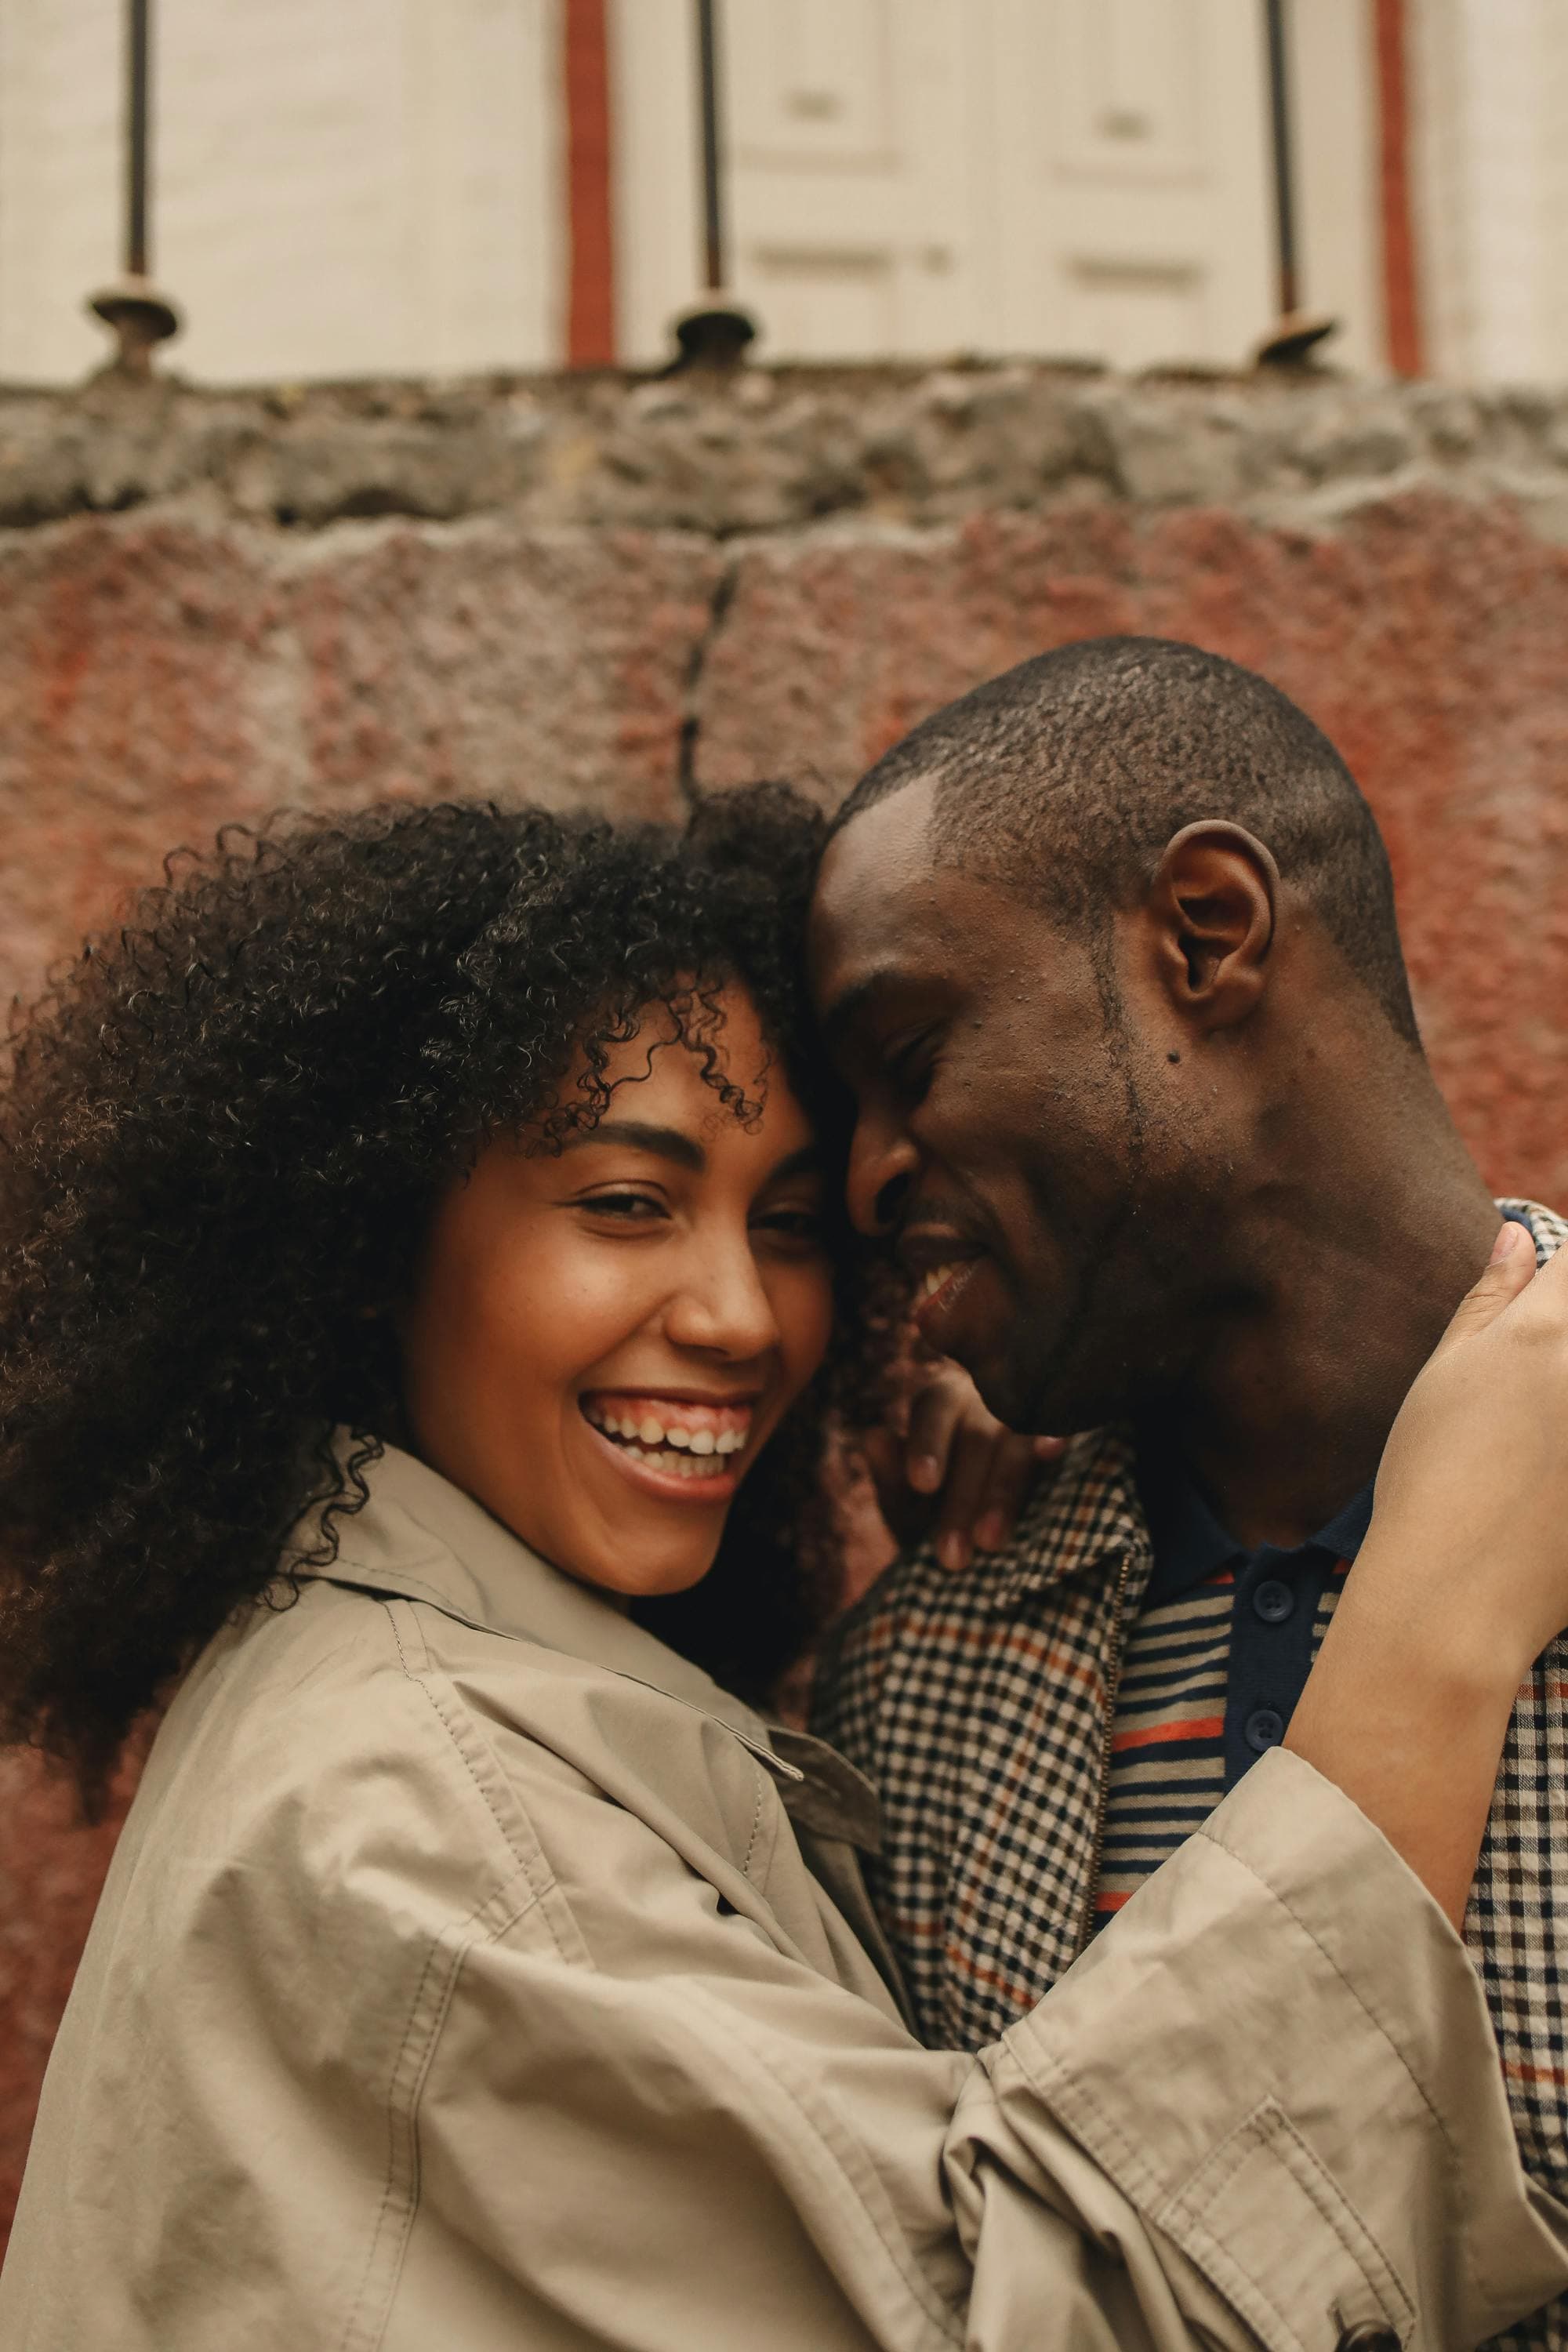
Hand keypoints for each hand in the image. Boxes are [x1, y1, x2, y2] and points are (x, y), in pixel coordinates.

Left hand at [863, 1362, 1064, 1572]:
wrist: (986, 1526)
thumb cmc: (939, 1505)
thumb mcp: (908, 1499)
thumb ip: (891, 1474)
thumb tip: (872, 1436)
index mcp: (942, 1402)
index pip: (933, 1413)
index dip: (928, 1446)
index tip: (922, 1483)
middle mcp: (986, 1399)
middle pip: (976, 1438)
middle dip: (962, 1498)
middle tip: (951, 1556)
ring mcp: (1027, 1414)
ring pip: (1015, 1445)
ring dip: (1002, 1493)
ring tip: (989, 1542)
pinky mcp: (1059, 1433)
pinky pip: (1059, 1432)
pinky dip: (1052, 1438)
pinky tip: (1052, 1450)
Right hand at [1288, 1219, 1566, 1924]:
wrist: (1455, 1597)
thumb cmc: (1432, 1480)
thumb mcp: (1447, 1378)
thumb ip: (1489, 1301)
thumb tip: (1516, 1236)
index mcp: (1550, 1330)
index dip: (1565, 1277)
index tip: (1550, 1302)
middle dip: (1560, 1345)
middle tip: (1528, 1411)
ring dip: (1559, 1412)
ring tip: (1534, 1450)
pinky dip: (1567, 1455)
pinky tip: (1545, 1484)